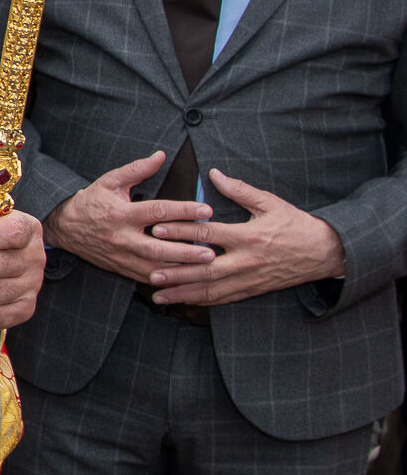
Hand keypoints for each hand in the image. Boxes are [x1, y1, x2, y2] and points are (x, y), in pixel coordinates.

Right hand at [42, 150, 214, 285]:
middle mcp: (121, 237)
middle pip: (157, 247)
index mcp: (121, 213)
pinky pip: (146, 278)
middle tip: (210, 251)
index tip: (206, 210)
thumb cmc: (91, 202)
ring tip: (203, 267)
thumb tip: (160, 155)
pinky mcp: (121, 268)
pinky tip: (185, 278)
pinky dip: (167, 280)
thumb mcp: (110, 181)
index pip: (157, 211)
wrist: (63, 226)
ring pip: (154, 267)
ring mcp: (121, 256)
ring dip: (180, 269)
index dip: (183, 210)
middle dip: (186, 251)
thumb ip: (137, 169)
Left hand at [143, 168, 345, 305]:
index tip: (157, 229)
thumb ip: (240, 190)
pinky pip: (224, 298)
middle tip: (149, 271)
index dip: (180, 231)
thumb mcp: (270, 203)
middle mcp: (246, 261)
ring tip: (158, 293)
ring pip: (211, 289)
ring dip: (183, 292)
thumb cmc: (295, 224)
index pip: (207, 234)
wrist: (325, 252)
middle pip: (204, 268)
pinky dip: (202, 301)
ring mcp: (249, 278)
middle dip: (176, 271)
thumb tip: (214, 173)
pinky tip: (183, 301)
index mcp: (248, 236)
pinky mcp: (253, 290)